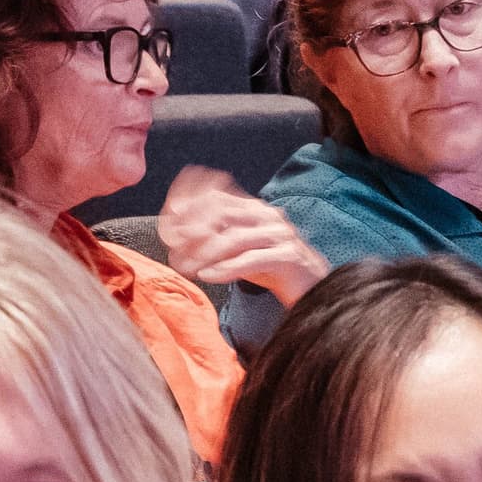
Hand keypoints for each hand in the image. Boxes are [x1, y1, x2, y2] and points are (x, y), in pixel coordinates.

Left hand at [159, 164, 330, 304]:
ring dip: (205, 254)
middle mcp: (267, 216)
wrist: (313, 286)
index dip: (190, 203)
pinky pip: (252, 260)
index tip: (168, 217)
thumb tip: (176, 231)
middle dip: (193, 232)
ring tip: (186, 268)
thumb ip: (215, 235)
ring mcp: (280, 235)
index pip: (217, 196)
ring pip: (234, 239)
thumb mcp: (239, 247)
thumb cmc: (271, 266)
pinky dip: (226, 268)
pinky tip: (207, 276)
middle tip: (173, 250)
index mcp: (254, 208)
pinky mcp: (289, 257)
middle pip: (222, 214)